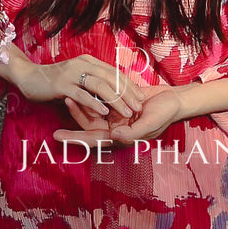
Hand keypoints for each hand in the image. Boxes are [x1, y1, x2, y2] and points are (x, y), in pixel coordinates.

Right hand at [13, 54, 144, 121]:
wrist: (28, 77)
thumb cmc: (54, 81)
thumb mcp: (76, 80)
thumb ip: (92, 85)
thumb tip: (110, 97)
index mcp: (89, 62)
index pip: (114, 72)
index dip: (129, 85)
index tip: (141, 98)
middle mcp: (83, 64)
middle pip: (111, 77)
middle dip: (128, 93)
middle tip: (140, 107)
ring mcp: (72, 74)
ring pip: (100, 85)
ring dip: (116, 99)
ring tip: (127, 112)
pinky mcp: (62, 85)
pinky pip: (82, 94)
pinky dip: (94, 103)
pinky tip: (103, 113)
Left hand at [53, 85, 184, 151]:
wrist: (174, 99)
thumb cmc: (164, 114)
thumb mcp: (150, 123)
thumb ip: (132, 132)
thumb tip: (114, 136)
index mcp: (121, 137)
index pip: (94, 140)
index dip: (75, 139)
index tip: (58, 136)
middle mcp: (116, 128)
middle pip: (89, 127)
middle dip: (72, 124)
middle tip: (53, 123)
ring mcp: (116, 115)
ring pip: (93, 113)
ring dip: (80, 107)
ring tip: (65, 97)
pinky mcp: (118, 102)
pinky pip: (100, 100)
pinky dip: (91, 96)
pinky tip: (80, 88)